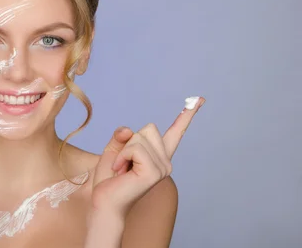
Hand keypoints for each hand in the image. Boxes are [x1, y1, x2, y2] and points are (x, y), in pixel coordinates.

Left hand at [91, 97, 205, 217]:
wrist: (104, 202)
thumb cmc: (109, 179)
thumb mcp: (114, 149)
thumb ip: (123, 136)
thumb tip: (128, 130)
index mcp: (158, 156)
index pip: (175, 132)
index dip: (187, 115)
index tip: (199, 100)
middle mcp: (165, 162)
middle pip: (149, 128)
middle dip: (129, 141)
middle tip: (123, 162)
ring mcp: (162, 168)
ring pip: (140, 137)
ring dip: (123, 150)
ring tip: (120, 168)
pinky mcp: (154, 172)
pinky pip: (135, 148)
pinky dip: (122, 156)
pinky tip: (120, 171)